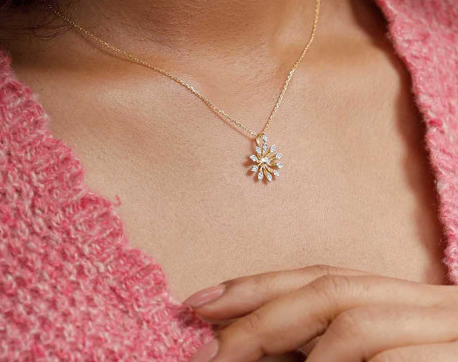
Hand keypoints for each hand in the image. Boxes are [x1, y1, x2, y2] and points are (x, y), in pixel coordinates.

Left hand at [185, 264, 457, 360]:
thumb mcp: (384, 352)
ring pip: (357, 326)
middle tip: (208, 354)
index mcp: (406, 300)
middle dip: (263, 318)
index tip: (199, 302)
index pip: (323, 276)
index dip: (259, 285)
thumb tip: (258, 350)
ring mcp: (449, 336)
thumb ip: (331, 347)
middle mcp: (430, 306)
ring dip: (302, 354)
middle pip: (333, 291)